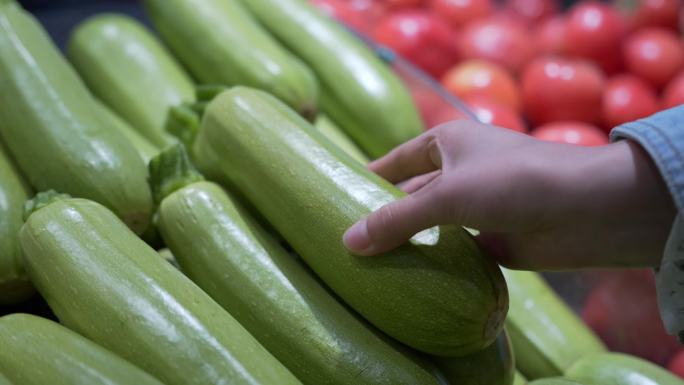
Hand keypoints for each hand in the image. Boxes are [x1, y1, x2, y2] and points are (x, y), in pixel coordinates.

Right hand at [343, 120, 675, 269]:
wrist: (587, 209)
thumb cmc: (514, 181)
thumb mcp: (446, 195)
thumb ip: (397, 220)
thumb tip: (348, 243)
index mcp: (449, 142)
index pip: (399, 158)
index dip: (372, 174)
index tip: (342, 190)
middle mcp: (462, 170)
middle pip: (413, 193)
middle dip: (387, 213)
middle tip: (351, 237)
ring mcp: (479, 204)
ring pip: (433, 223)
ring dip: (410, 239)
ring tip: (371, 259)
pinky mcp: (493, 235)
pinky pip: (454, 247)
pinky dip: (435, 258)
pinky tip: (410, 273)